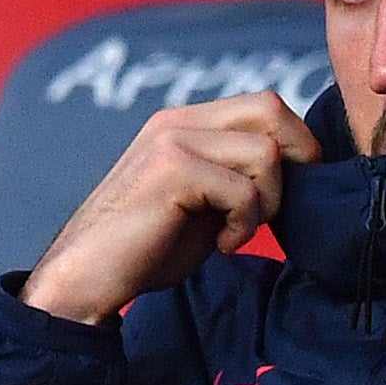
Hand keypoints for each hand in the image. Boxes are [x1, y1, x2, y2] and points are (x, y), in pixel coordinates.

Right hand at [21, 91, 320, 323]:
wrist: (87, 278)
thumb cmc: (146, 249)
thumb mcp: (203, 204)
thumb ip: (237, 177)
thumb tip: (298, 171)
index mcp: (186, 123)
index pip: (265, 106)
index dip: (294, 146)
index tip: (284, 197)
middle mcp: (179, 121)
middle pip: (271, 109)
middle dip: (296, 161)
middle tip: (275, 210)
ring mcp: (173, 140)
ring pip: (266, 152)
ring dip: (267, 202)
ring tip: (236, 233)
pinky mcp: (171, 169)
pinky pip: (243, 189)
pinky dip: (244, 225)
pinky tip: (222, 246)